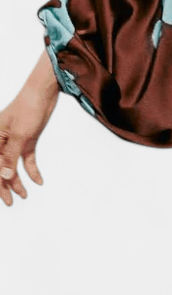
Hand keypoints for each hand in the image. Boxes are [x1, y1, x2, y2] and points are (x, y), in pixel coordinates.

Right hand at [0, 53, 59, 205]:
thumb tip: (5, 176)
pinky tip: (38, 181)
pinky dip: (31, 170)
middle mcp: (0, 141)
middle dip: (5, 186)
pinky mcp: (27, 140)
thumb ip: (10, 156)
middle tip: (11, 202)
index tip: (4, 198)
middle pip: (1, 167)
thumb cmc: (28, 108)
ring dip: (18, 180)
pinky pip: (26, 159)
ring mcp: (14, 141)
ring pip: (13, 166)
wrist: (43, 93)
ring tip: (24, 195)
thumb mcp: (20, 135)